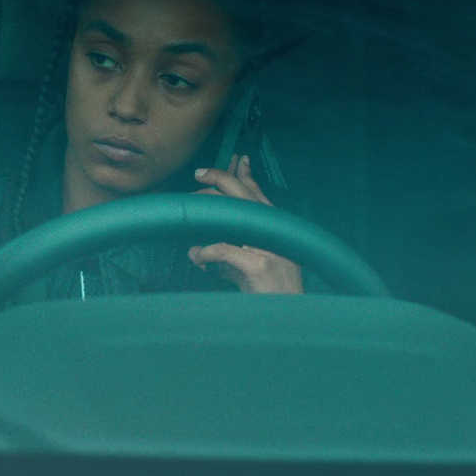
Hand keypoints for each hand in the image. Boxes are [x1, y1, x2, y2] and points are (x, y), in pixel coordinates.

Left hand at [188, 154, 303, 294]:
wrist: (287, 317)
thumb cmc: (266, 293)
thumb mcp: (248, 265)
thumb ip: (228, 251)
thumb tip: (195, 248)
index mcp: (274, 230)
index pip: (258, 194)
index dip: (245, 174)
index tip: (236, 158)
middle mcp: (273, 233)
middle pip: (244, 194)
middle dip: (220, 177)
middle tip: (198, 175)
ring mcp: (267, 247)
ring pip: (233, 214)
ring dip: (206, 215)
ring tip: (189, 224)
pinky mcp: (258, 264)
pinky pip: (221, 248)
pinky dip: (204, 253)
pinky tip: (197, 259)